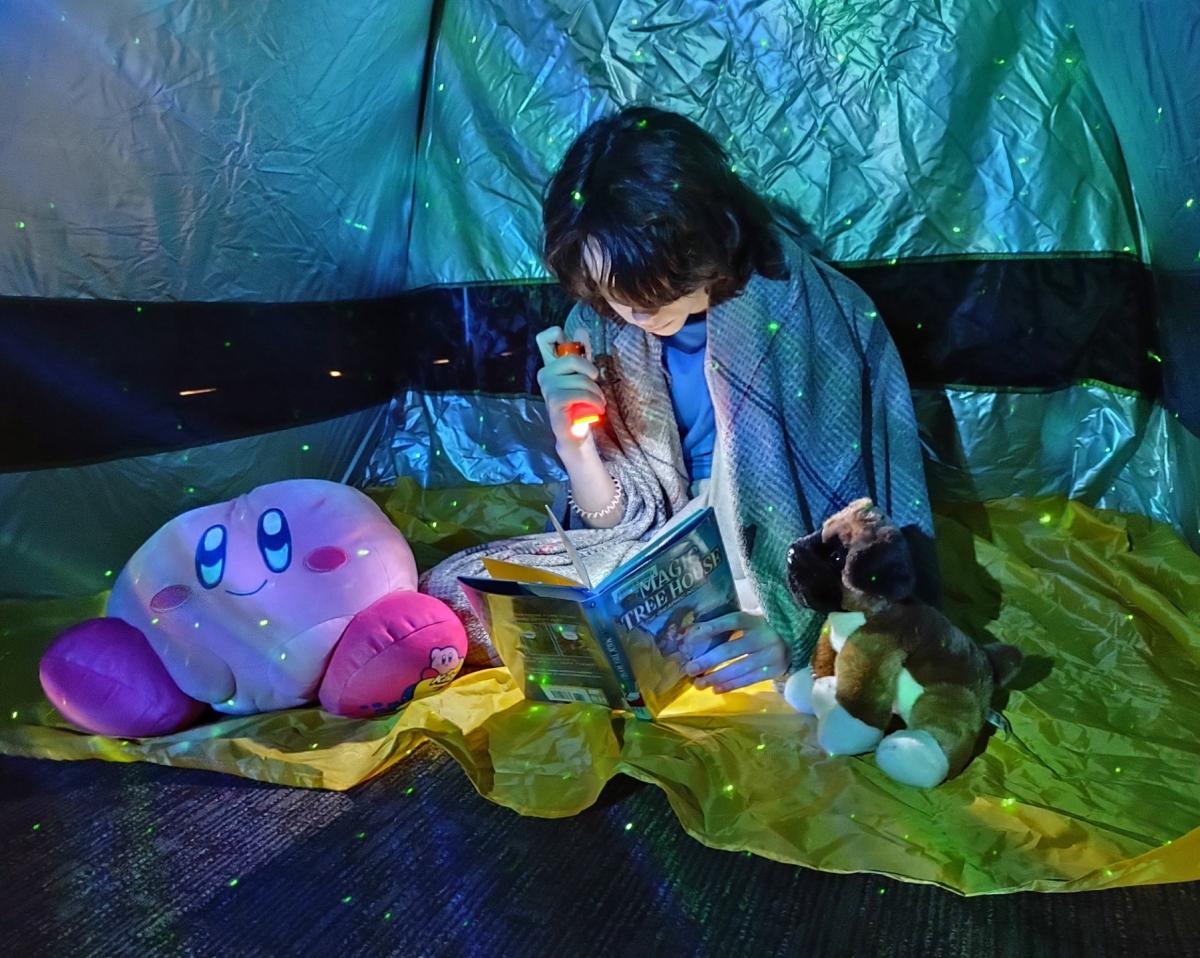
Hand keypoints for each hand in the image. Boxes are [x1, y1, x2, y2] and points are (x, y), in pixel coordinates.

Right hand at [535, 326, 605, 447]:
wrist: (576, 432)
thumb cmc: (580, 403)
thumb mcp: (583, 375)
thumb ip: (582, 354)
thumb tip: (581, 329)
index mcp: (550, 364)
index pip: (545, 338)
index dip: (559, 335)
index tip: (577, 348)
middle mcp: (545, 374)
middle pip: (572, 358)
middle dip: (590, 370)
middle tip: (596, 382)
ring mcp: (547, 387)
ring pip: (581, 379)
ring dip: (596, 391)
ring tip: (598, 401)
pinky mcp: (554, 400)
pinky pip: (581, 393)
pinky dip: (595, 400)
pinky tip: (597, 408)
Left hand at [682, 611, 789, 692]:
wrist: (797, 638)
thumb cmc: (764, 627)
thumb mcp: (750, 620)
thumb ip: (729, 626)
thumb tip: (694, 633)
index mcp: (755, 619)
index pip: (731, 622)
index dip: (711, 628)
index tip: (690, 638)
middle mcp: (764, 636)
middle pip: (731, 649)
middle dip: (707, 660)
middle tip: (690, 669)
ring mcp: (771, 654)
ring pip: (739, 668)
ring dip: (716, 677)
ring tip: (699, 684)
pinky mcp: (775, 669)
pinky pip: (749, 679)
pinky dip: (731, 685)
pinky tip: (716, 689)